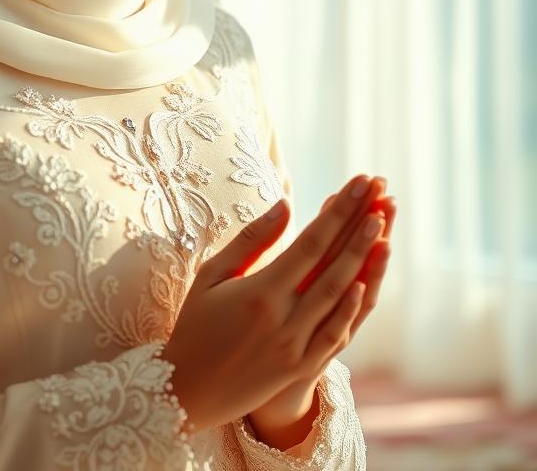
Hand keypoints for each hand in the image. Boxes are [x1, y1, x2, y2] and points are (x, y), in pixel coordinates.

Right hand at [162, 174, 388, 433]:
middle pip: (334, 266)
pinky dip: (353, 309)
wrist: (189, 388)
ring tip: (383, 226)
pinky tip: (365, 282)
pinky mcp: (303, 368)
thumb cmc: (195, 324)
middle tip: (380, 193)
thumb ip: (252, 240)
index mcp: (261, 293)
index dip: (339, 212)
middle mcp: (285, 320)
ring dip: (365, 260)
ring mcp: (298, 346)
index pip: (311, 243)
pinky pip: (337, 335)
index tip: (358, 183)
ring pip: (341, 298)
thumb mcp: (212, 274)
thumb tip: (286, 205)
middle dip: (360, 226)